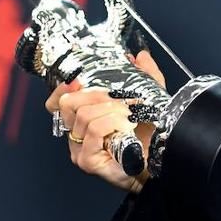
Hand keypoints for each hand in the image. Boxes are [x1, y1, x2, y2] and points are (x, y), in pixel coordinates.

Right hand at [45, 50, 165, 192]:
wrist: (163, 164)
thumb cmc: (151, 137)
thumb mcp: (150, 100)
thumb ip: (145, 76)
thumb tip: (141, 56)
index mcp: (84, 121)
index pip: (58, 101)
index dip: (64, 88)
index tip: (79, 79)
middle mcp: (77, 135)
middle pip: (69, 103)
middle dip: (98, 95)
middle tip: (122, 102)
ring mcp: (79, 149)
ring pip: (85, 115)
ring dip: (112, 111)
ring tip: (130, 118)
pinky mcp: (86, 160)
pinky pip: (93, 130)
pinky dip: (112, 123)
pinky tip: (127, 128)